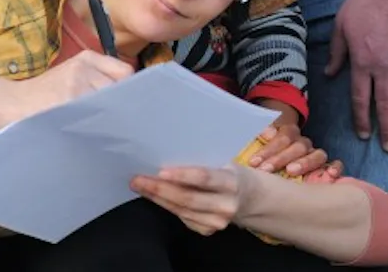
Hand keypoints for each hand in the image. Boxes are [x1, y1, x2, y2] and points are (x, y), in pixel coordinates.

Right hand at [8, 50, 129, 119]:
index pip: (125, 72)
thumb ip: (100, 78)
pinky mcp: (69, 105)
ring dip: (110, 120)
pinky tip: (90, 133)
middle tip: (116, 122)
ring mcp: (76, 86)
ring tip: (100, 129)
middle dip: (120, 108)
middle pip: (120, 90)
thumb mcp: (73, 74)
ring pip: (110, 106)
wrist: (13, 103)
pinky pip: (95, 119)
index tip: (127, 105)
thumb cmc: (46, 93)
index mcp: (87, 57)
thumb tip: (132, 96)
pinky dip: (97, 128)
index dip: (128, 92)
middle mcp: (83, 68)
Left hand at [131, 165, 245, 235]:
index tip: (160, 171)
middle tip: (138, 179)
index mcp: (231, 182)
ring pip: (181, 210)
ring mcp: (217, 222)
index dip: (182, 176)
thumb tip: (167, 156)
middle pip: (187, 198)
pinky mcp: (207, 230)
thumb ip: (203, 162)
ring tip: (139, 185)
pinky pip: (182, 217)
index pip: (204, 178)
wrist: (250, 198)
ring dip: (157, 198)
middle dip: (159, 189)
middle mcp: (225, 205)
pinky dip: (166, 205)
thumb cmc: (230, 172)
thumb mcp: (223, 162)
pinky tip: (154, 196)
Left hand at [243, 107, 336, 178]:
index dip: (268, 149)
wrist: (286, 151)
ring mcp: (316, 155)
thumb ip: (263, 135)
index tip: (254, 162)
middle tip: (267, 169)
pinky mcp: (327, 167)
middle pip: (298, 147)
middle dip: (281, 158)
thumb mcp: (263, 142)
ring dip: (304, 162)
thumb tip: (267, 133)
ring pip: (317, 154)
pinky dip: (335, 167)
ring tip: (291, 171)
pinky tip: (331, 174)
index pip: (282, 137)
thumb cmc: (271, 152)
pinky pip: (335, 164)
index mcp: (289, 133)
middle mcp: (304, 144)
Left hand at [325, 0, 387, 150]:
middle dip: (387, 130)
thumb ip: (337, 51)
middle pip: (386, 106)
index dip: (362, 120)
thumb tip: (329, 74)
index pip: (361, 99)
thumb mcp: (342, 24)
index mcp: (362, 63)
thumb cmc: (367, 1)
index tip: (365, 134)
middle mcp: (385, 69)